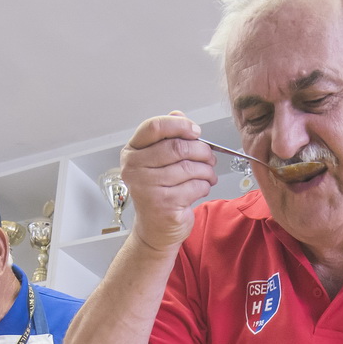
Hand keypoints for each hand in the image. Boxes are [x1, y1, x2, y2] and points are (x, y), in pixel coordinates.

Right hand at [120, 113, 218, 251]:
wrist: (154, 228)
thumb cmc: (158, 191)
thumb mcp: (158, 161)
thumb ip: (168, 136)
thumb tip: (179, 114)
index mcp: (132, 152)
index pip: (154, 127)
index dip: (180, 125)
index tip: (196, 132)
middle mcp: (135, 169)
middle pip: (178, 147)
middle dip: (201, 150)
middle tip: (210, 156)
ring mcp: (147, 188)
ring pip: (190, 167)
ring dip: (207, 170)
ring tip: (208, 174)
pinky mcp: (164, 205)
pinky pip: (195, 186)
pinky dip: (205, 186)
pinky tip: (201, 188)